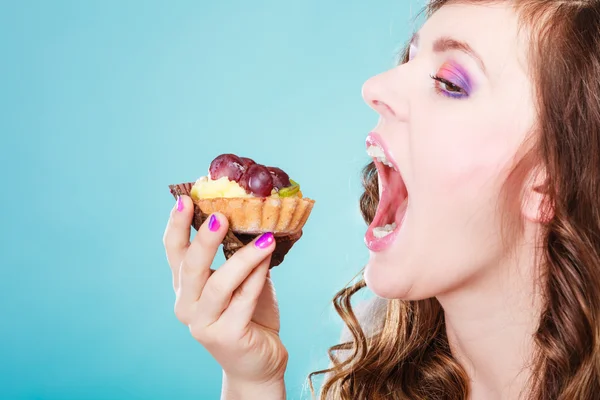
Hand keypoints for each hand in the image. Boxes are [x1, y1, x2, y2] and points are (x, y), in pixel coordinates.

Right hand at [163, 195, 287, 386]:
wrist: (258, 362)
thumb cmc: (248, 315)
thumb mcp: (238, 281)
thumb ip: (236, 255)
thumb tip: (252, 216)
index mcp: (186, 287)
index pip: (173, 252)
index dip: (177, 225)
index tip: (186, 199)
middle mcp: (187, 305)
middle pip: (190, 267)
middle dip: (204, 239)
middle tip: (220, 215)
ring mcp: (204, 323)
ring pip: (219, 284)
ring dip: (243, 257)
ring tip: (265, 237)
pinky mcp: (226, 336)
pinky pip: (244, 300)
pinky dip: (258, 277)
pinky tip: (269, 258)